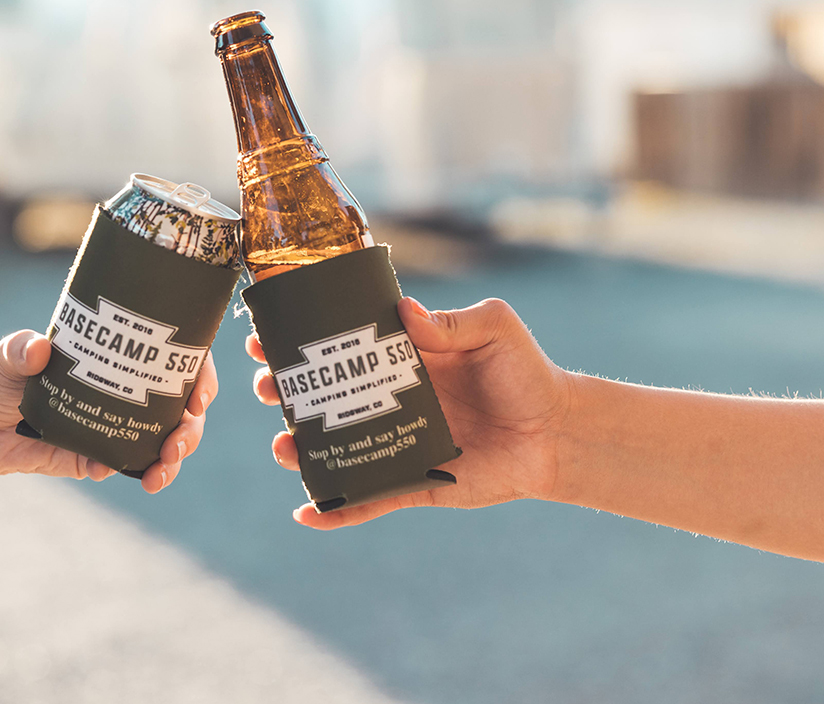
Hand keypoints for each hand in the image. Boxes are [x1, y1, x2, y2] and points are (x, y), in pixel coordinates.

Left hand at [0, 330, 216, 493]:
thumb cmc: (1, 377)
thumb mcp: (10, 355)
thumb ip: (21, 349)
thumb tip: (39, 351)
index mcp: (124, 360)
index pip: (177, 362)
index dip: (201, 377)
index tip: (199, 395)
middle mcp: (130, 394)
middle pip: (182, 411)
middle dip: (192, 429)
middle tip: (178, 441)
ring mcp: (119, 428)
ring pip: (164, 444)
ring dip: (172, 460)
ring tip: (160, 472)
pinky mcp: (98, 457)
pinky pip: (125, 468)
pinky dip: (126, 472)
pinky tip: (103, 470)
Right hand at [250, 298, 571, 527]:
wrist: (559, 433)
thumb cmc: (528, 373)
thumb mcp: (494, 329)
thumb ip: (452, 320)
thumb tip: (404, 312)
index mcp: (401, 360)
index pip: (340, 349)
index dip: (301, 343)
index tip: (264, 338)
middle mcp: (390, 401)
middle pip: (325, 399)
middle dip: (287, 396)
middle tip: (266, 390)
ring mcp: (397, 444)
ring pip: (336, 450)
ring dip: (300, 452)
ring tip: (282, 448)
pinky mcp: (413, 485)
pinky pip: (367, 500)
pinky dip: (336, 511)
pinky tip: (306, 512)